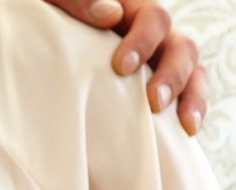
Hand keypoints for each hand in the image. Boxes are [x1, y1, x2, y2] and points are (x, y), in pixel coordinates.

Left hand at [48, 0, 207, 135]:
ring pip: (191, 72)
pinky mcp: (155, 86)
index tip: (121, 67)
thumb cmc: (50, 18)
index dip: (143, 41)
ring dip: (190, 97)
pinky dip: (191, 111)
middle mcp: (151, 34)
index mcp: (130, 8)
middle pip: (182, 47)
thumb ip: (78, 0)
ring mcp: (157, 60)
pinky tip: (187, 131)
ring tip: (185, 124)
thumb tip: (110, 14)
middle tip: (154, 102)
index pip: (154, 18)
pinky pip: (187, 94)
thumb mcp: (56, 1)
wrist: (44, 43)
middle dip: (172, 76)